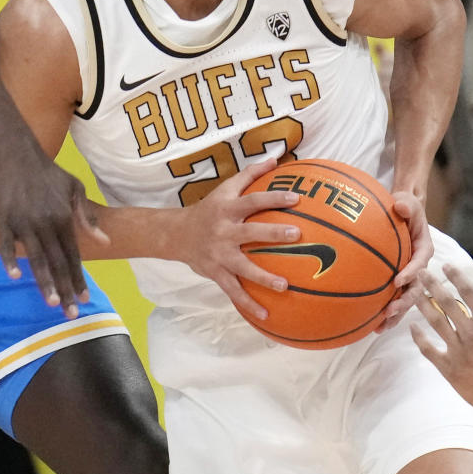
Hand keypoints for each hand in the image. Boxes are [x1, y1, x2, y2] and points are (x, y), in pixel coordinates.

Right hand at [0, 143, 107, 317]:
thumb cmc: (46, 171)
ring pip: (36, 258)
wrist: (14, 150)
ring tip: (52, 303)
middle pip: (57, 262)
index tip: (83, 299)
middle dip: (65, 289)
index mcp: (64, 216)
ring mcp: (23, 221)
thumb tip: (104, 242)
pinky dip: (10, 260)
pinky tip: (15, 276)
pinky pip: (6, 243)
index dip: (79, 278)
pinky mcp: (3, 218)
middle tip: (70, 314)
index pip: (74, 255)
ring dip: (44, 282)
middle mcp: (46, 222)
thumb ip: (87, 216)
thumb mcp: (74, 186)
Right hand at [174, 158, 300, 316]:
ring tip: (284, 286)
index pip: (253, 201)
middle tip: (296, 234)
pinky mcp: (216, 273)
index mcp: (227, 209)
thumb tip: (276, 158)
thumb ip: (250, 174)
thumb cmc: (209, 209)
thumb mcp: (225, 188)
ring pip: (243, 267)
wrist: (176, 234)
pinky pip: (233, 291)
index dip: (273, 198)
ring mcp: (219, 254)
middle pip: (250, 232)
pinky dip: (248, 304)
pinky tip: (267, 315)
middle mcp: (224, 231)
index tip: (295, 198)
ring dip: (263, 277)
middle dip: (273, 233)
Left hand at [377, 191, 430, 328]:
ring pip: (405, 300)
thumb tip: (401, 208)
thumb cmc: (404, 207)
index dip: (411, 273)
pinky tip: (372, 326)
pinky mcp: (398, 283)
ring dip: (396, 314)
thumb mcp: (407, 201)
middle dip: (404, 302)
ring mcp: (408, 277)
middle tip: (390, 311)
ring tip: (381, 326)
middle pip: (416, 289)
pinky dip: (385, 314)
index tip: (398, 280)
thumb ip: (406, 204)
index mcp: (423, 249)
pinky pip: (393, 299)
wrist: (399, 214)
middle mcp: (418, 267)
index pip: (420, 263)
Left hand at [410, 268, 472, 411]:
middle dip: (432, 284)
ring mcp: (458, 351)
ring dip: (423, 305)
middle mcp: (470, 334)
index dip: (455, 276)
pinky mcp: (450, 368)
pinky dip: (419, 338)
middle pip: (447, 302)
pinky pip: (429, 350)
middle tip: (421, 272)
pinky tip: (412, 327)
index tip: (445, 265)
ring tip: (413, 293)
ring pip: (435, 322)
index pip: (468, 292)